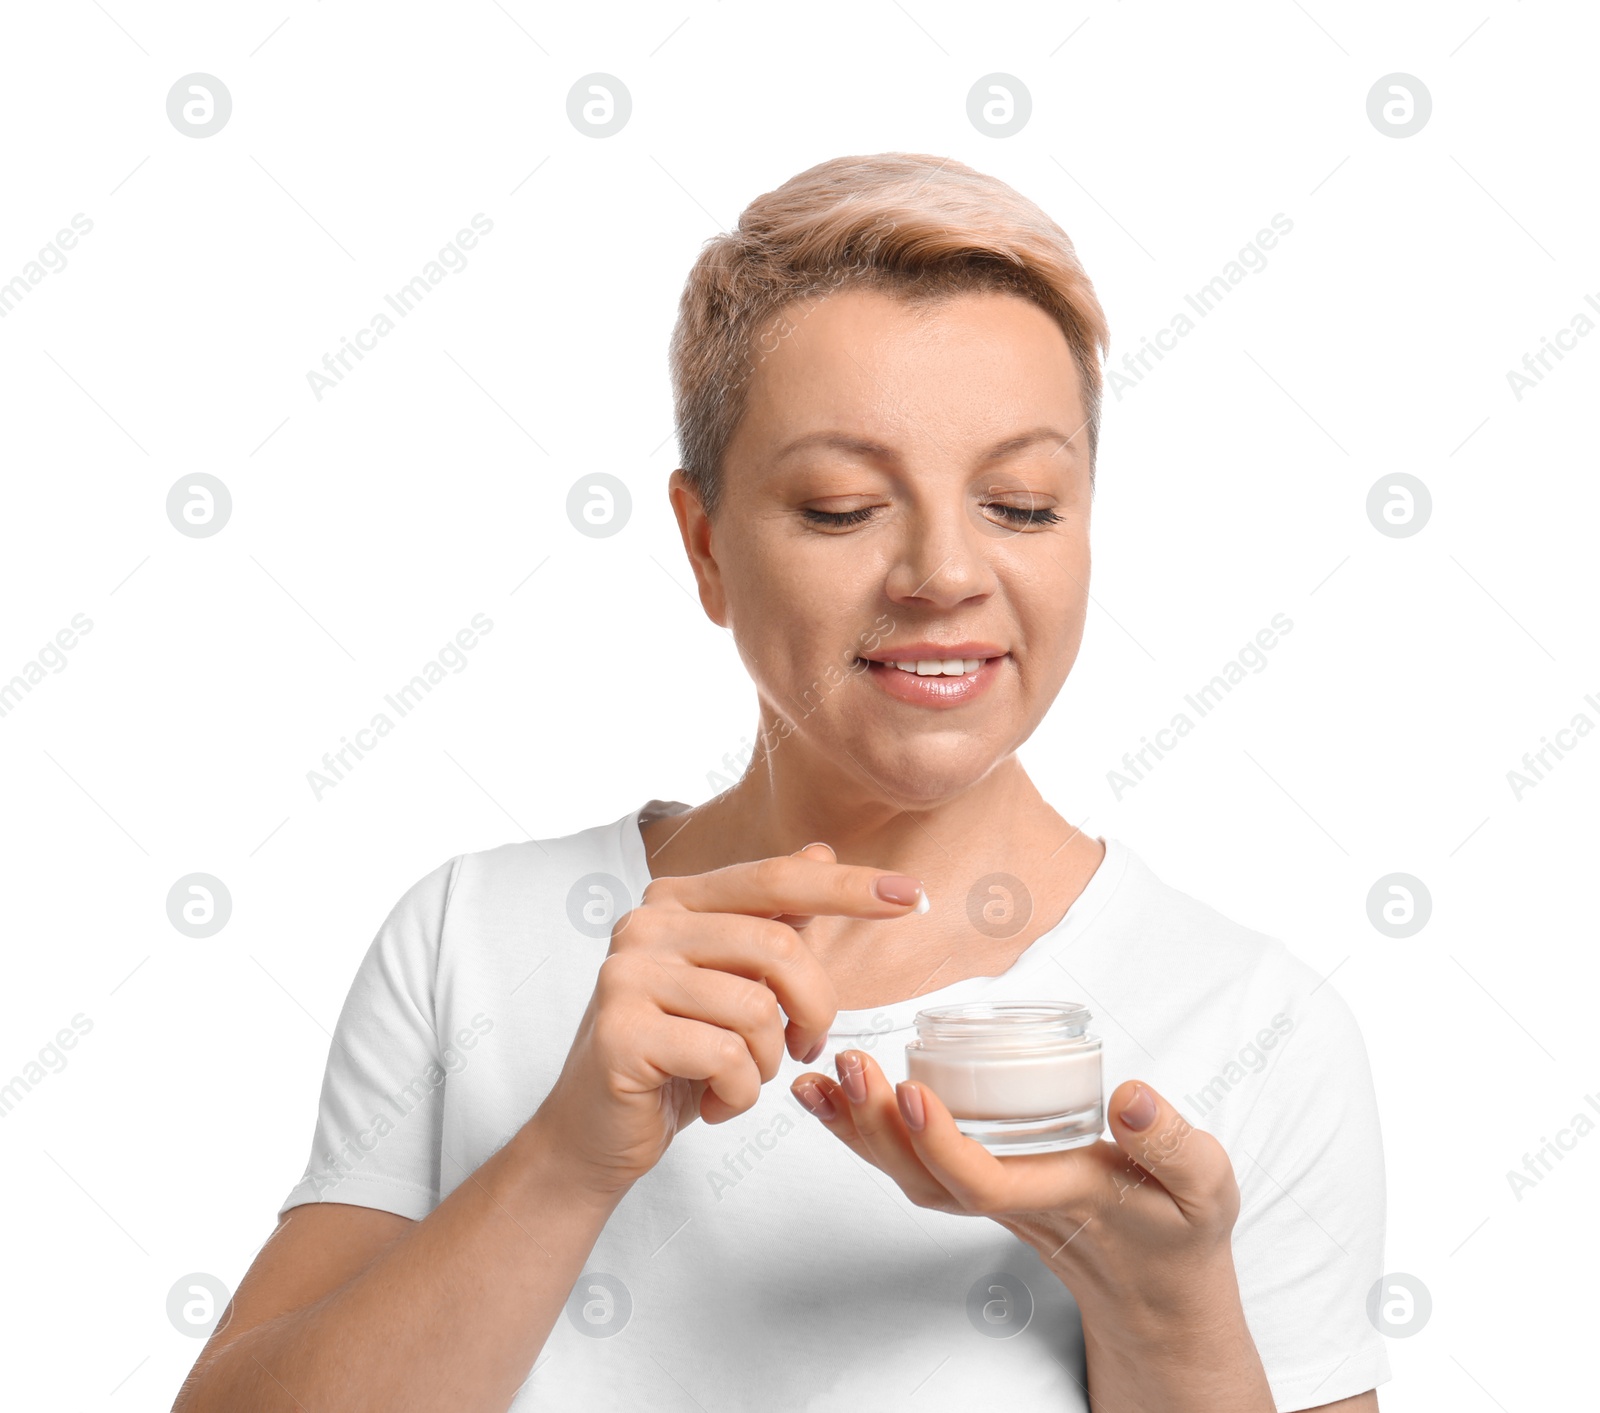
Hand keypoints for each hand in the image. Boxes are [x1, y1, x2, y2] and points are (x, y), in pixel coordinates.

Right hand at [533, 844, 924, 1201]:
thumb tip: (821, 851)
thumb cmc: (675, 1056)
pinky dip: (739, 1095)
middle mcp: (645, 925)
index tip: (911, 895)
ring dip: (769, 1061)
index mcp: (675, 901)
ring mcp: (627, 976)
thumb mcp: (729, 983)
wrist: (597, 1133)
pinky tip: (713, 1103)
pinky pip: (728, 1058)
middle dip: (814, 1008)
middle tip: (803, 1047)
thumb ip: (770, 920)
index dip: (846, 887)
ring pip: (757, 1009)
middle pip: (777, 948)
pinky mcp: (621, 1033)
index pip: (775, 880)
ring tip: (740, 1077)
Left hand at [791, 1051, 1241, 1325]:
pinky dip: (867, 1130)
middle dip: (879, 1128)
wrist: (1158, 1288)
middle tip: (848, 1066)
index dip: (942, 1143)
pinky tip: (835, 1095)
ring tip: (816, 1081)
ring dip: (858, 1130)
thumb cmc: (1180, 1228)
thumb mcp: (1205, 1186)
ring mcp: (988, 1199)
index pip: (986, 1182)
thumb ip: (1172, 1143)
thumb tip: (1132, 1096)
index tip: (910, 1091)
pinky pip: (912, 1165)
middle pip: (926, 1181)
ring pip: (909, 1176)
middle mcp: (1012, 1203)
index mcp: (1064, 1196)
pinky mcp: (976, 1185)